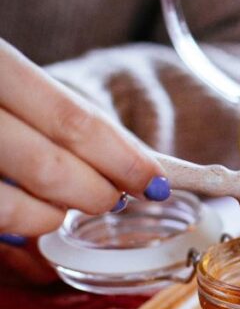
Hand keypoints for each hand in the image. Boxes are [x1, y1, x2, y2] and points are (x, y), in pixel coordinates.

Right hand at [0, 37, 167, 239]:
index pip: (73, 119)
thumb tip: (138, 161)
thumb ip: (62, 115)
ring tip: (64, 209)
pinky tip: (27, 218)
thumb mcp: (13, 79)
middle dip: (94, 192)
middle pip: (48, 166)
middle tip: (114, 199)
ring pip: (10, 206)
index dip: (123, 158)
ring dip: (50, 217)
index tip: (156, 182)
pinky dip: (16, 228)